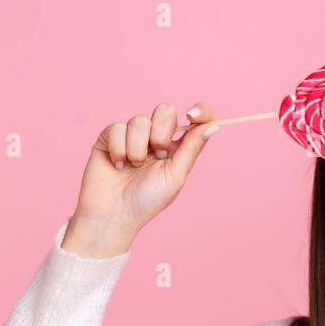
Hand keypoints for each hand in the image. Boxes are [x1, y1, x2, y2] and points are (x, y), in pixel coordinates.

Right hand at [62, 102, 219, 256]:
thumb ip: (192, 148)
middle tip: (158, 155)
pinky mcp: (110, 137)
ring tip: (133, 166)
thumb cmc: (146, 201)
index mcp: (176, 149)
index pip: (193, 121)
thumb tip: (213, 125)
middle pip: (165, 111)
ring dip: (138, 147)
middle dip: (161, 133)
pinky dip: (119, 149)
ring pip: (140, 120)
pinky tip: (118, 165)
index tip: (193, 115)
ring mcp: (132, 136)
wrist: (113, 214)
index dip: (198, 112)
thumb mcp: (175, 176)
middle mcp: (155, 139)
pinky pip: (118, 127)